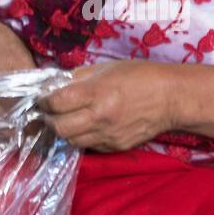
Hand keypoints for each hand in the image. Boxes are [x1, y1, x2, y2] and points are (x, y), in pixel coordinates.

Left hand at [41, 61, 177, 150]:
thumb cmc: (140, 76)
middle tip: (49, 112)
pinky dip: (82, 137)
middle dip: (49, 119)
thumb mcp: (107, 68)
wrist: (171, 98)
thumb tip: (57, 84)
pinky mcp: (115, 146)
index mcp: (96, 93)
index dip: (44, 100)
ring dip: (64, 131)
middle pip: (59, 127)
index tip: (42, 98)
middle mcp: (99, 117)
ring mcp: (107, 135)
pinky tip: (86, 126)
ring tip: (66, 120)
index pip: (56, 102)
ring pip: (71, 140)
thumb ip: (80, 77)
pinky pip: (90, 145)